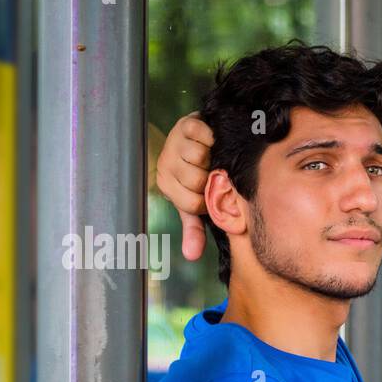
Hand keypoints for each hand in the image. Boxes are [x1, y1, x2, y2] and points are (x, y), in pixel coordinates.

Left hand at [156, 111, 213, 260]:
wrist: (190, 139)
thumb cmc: (194, 176)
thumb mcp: (193, 204)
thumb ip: (194, 230)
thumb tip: (192, 256)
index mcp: (167, 187)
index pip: (193, 204)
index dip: (209, 202)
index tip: (212, 193)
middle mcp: (167, 165)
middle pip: (196, 180)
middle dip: (212, 179)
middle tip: (214, 174)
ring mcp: (175, 143)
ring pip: (200, 157)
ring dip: (213, 158)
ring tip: (214, 158)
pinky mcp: (186, 124)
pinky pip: (204, 135)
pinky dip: (213, 139)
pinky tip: (213, 142)